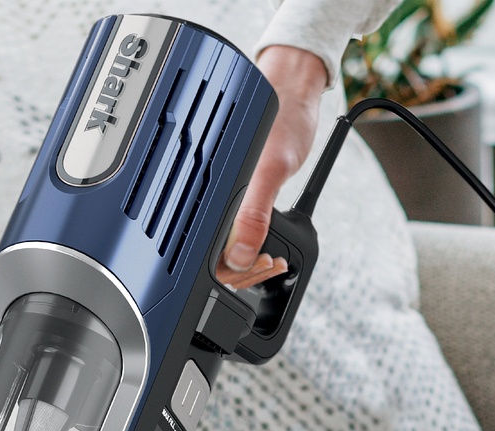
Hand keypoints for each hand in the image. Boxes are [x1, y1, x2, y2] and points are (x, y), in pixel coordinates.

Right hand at [216, 45, 327, 289]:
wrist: (293, 93)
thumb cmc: (283, 118)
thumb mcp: (271, 170)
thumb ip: (255, 214)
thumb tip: (241, 256)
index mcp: (208, 196)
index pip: (202, 254)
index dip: (229, 271)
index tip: (256, 266)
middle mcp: (210, 202)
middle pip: (211, 261)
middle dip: (240, 273)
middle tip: (268, 264)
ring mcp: (221, 203)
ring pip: (221, 253)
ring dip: (245, 265)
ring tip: (270, 260)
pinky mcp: (233, 200)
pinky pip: (231, 238)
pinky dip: (247, 251)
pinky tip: (263, 248)